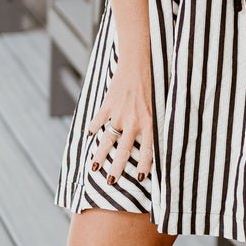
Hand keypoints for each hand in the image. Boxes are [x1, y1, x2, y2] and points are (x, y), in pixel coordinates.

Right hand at [86, 51, 154, 182]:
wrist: (138, 64)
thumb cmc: (151, 85)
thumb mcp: (156, 106)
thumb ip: (150, 123)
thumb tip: (149, 138)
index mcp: (149, 122)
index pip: (148, 150)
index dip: (144, 166)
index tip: (139, 178)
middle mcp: (134, 121)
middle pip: (124, 151)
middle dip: (117, 168)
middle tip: (111, 181)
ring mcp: (119, 114)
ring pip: (107, 140)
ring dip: (100, 155)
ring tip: (94, 168)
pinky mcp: (108, 104)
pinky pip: (98, 120)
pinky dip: (93, 127)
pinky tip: (89, 135)